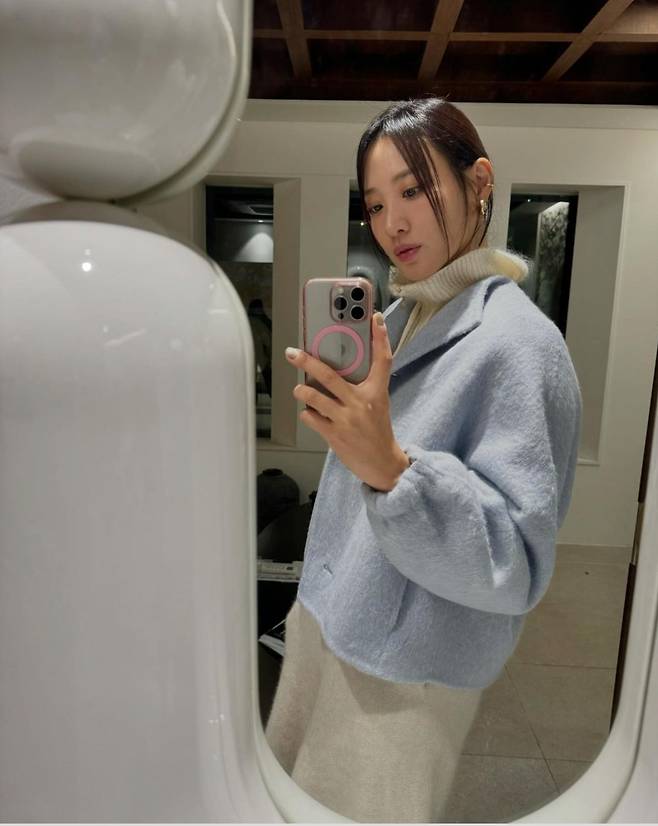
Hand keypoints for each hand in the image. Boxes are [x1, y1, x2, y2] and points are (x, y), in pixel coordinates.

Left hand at [285, 312, 409, 491]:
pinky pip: (311, 418)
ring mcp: (346, 420)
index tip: (375, 318)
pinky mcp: (335, 435)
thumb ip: (364, 385)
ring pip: (314, 398)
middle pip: (330, 376)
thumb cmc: (377, 430)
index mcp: (376, 392)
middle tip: (293, 353)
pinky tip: (311, 414)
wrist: (383, 464)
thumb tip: (340, 367)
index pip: (382, 360)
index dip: (380, 338)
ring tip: (299, 389)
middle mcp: (361, 403)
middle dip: (307, 362)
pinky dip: (307, 414)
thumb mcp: (378, 403)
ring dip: (301, 392)